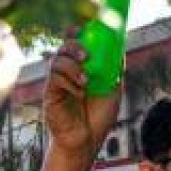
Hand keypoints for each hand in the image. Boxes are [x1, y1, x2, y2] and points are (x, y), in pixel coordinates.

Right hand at [42, 36, 121, 157]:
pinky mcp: (50, 94)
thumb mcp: (113, 91)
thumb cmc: (98, 118)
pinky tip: (79, 93)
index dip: (77, 33)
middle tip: (87, 56)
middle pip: (63, 47)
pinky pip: (54, 79)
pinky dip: (69, 82)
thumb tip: (119, 47)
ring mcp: (57, 83)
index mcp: (81, 68)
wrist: (86, 141)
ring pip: (57, 61)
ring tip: (86, 81)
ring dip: (72, 66)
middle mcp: (67, 72)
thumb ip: (114, 70)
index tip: (86, 29)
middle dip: (74, 45)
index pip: (75, 43)